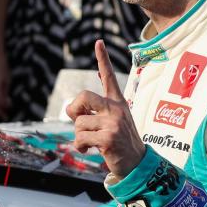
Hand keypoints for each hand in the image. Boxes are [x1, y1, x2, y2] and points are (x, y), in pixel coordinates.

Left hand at [65, 40, 144, 178]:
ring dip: (79, 136)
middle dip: (74, 109)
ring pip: (78, 123)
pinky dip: (80, 147)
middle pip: (83, 97)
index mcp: (118, 103)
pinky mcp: (108, 138)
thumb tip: (69, 109)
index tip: (98, 42)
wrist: (137, 164)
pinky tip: (89, 151)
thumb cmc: (120, 143)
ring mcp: (113, 123)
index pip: (109, 77)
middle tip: (78, 120)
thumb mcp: (110, 123)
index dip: (103, 59)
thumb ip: (92, 113)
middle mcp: (116, 109)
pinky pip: (81, 138)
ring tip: (91, 143)